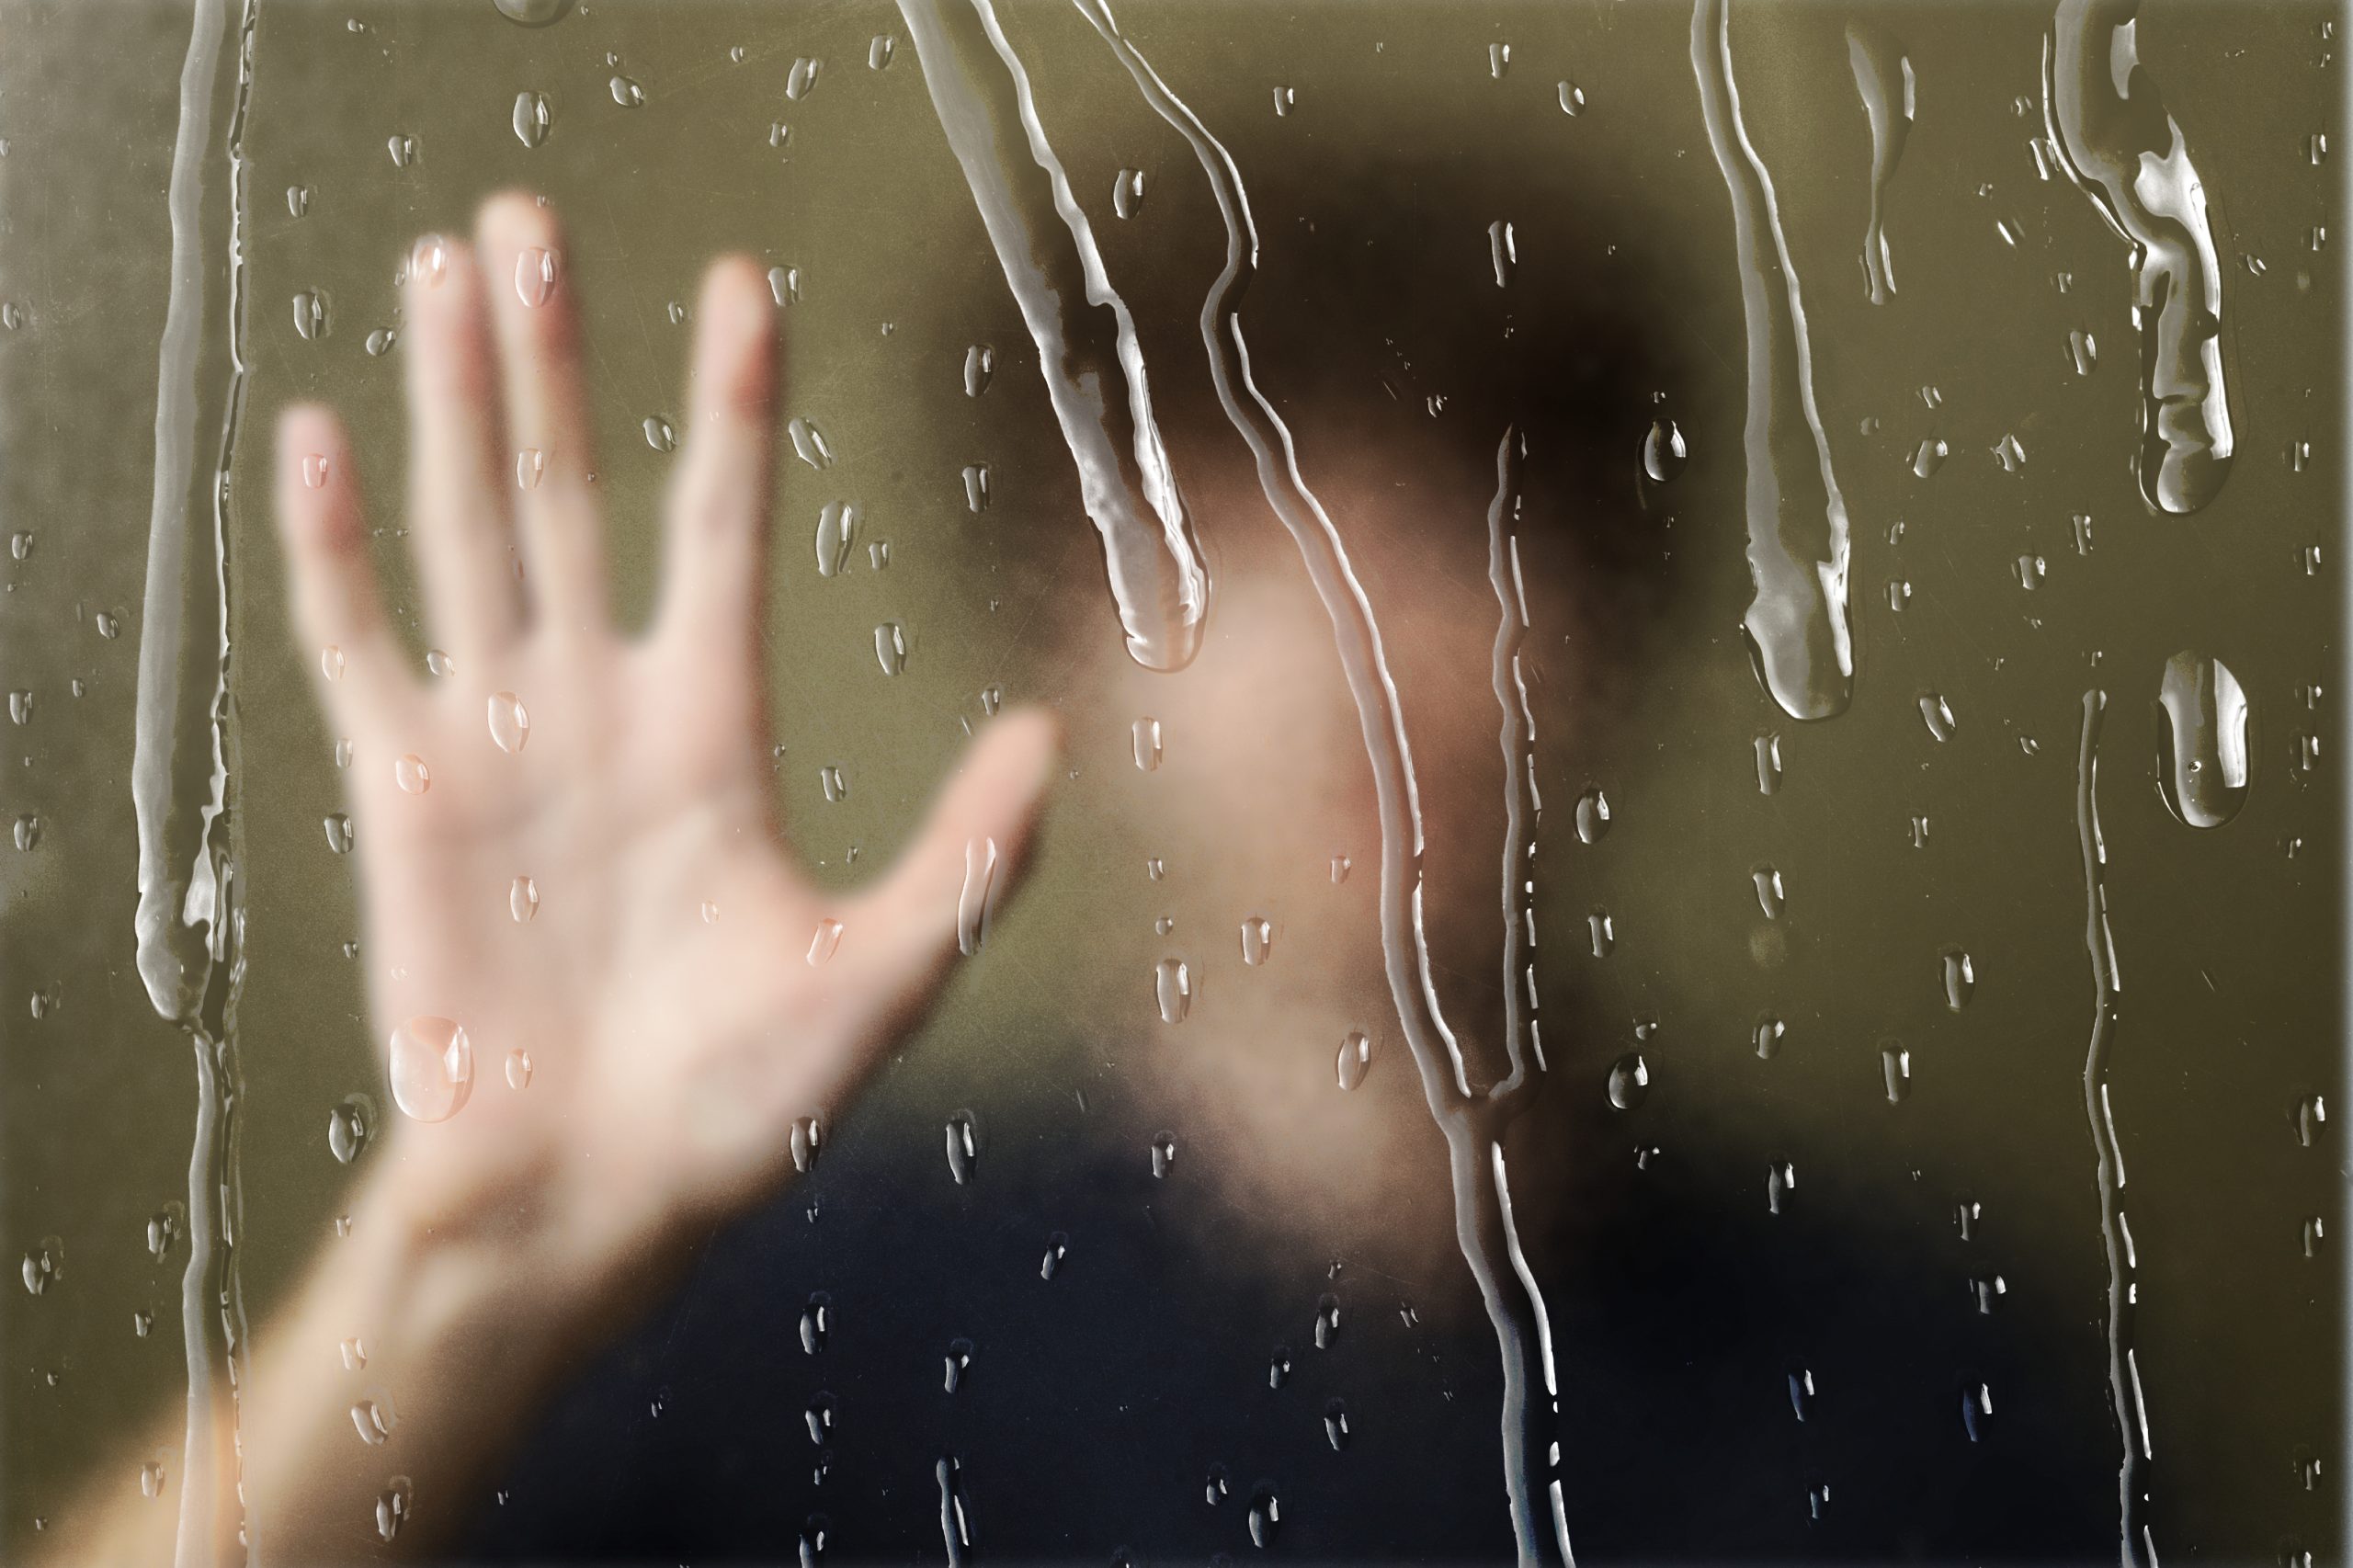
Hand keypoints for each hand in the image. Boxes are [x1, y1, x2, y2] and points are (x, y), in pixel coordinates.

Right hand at [273, 192, 1055, 1300]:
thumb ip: (968, 855)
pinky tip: (322, 438)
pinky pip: (359, 646)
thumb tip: (1056, 734)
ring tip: (440, 272)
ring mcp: (501, 741)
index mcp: (713, 730)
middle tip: (527, 218)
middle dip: (552, 358)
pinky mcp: (408, 797)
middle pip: (571, 491)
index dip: (731, 406)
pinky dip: (334, 548)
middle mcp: (602, 707)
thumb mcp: (886, 973)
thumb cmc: (744, 1106)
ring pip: (469, 531)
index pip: (721, 524)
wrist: (597, 1202)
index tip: (743, 283)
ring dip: (453, 405)